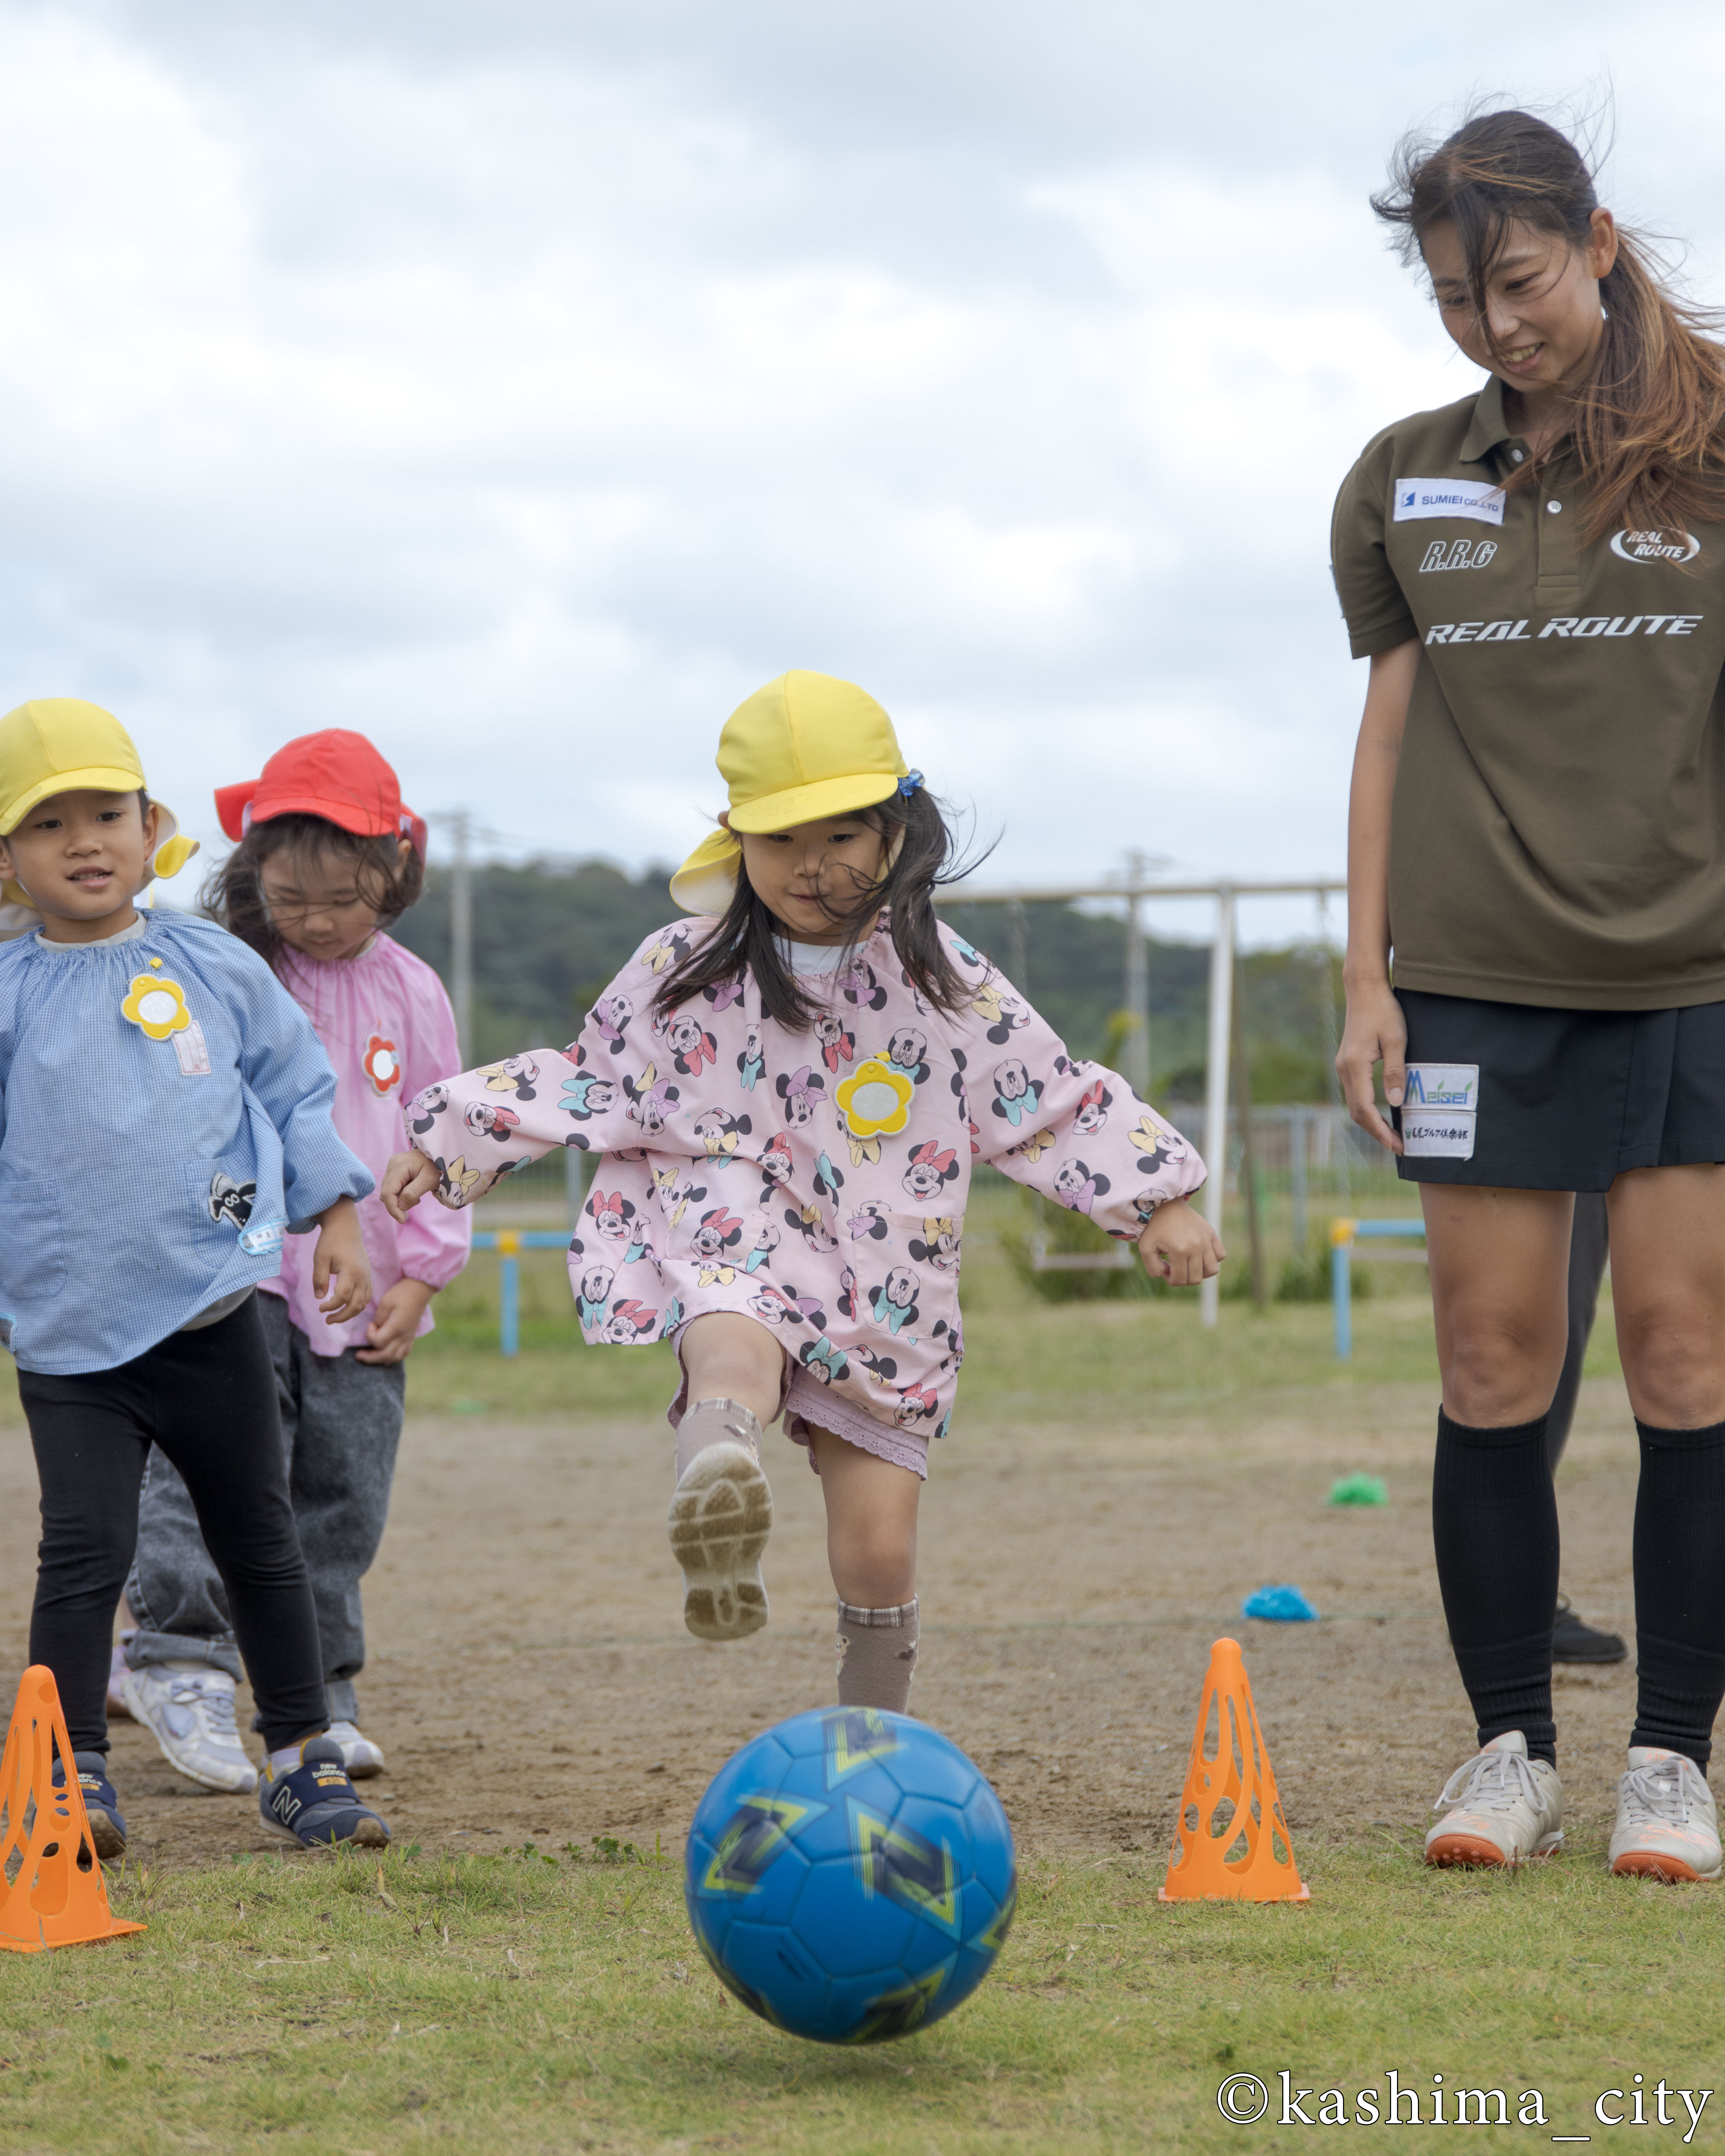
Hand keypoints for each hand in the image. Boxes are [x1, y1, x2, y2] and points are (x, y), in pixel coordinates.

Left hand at [312, 1196, 372, 1324]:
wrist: (346, 1227)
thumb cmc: (331, 1241)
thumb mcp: (320, 1259)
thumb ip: (319, 1279)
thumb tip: (319, 1298)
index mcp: (351, 1271)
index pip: (342, 1297)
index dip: (331, 1306)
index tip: (320, 1308)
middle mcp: (362, 1276)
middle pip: (356, 1305)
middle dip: (342, 1316)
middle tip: (327, 1320)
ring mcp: (367, 1276)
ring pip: (363, 1303)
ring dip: (350, 1313)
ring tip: (335, 1317)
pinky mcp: (367, 1275)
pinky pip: (367, 1295)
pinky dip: (358, 1305)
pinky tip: (347, 1307)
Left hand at [356, 1276, 434, 1364]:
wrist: (421, 1288)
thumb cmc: (402, 1293)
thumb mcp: (386, 1301)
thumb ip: (379, 1318)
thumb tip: (376, 1328)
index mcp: (396, 1326)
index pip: (378, 1341)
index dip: (370, 1334)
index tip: (370, 1324)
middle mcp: (403, 1336)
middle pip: (385, 1355)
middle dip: (370, 1357)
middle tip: (358, 1355)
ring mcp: (408, 1337)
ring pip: (395, 1357)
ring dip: (381, 1360)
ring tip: (370, 1357)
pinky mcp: (411, 1336)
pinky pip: (403, 1353)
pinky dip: (393, 1357)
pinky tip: (386, 1354)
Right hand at [382, 1149, 440, 1222]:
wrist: (439, 1154)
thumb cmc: (437, 1166)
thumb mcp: (429, 1181)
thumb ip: (412, 1194)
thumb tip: (399, 1207)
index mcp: (398, 1165)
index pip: (387, 1192)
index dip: (392, 1208)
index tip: (402, 1220)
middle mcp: (391, 1164)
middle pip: (387, 1193)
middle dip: (399, 1203)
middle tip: (417, 1200)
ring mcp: (392, 1166)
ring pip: (389, 1191)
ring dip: (401, 1198)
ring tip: (417, 1193)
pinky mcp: (395, 1169)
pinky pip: (393, 1187)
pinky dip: (402, 1193)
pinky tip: (413, 1189)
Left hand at [1137, 1197, 1224, 1285]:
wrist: (1165, 1205)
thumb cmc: (1154, 1228)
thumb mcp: (1145, 1248)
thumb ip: (1153, 1269)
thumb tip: (1169, 1273)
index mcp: (1179, 1250)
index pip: (1181, 1280)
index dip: (1172, 1280)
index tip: (1166, 1271)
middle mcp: (1196, 1246)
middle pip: (1196, 1278)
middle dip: (1184, 1279)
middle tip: (1175, 1268)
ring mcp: (1206, 1240)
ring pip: (1212, 1270)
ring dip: (1200, 1273)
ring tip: (1189, 1265)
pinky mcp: (1211, 1234)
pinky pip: (1221, 1255)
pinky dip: (1212, 1260)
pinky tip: (1199, 1255)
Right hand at [1336, 978, 1405, 1154]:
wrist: (1364, 990)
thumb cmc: (1384, 1011)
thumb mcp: (1397, 1040)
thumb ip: (1395, 1072)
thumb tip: (1396, 1103)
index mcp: (1355, 1066)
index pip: (1365, 1108)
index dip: (1381, 1130)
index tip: (1398, 1145)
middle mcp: (1344, 1069)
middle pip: (1356, 1112)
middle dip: (1376, 1132)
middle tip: (1398, 1147)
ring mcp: (1343, 1067)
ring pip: (1354, 1105)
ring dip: (1371, 1123)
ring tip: (1392, 1136)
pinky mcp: (1347, 1063)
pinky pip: (1355, 1094)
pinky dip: (1367, 1109)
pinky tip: (1383, 1113)